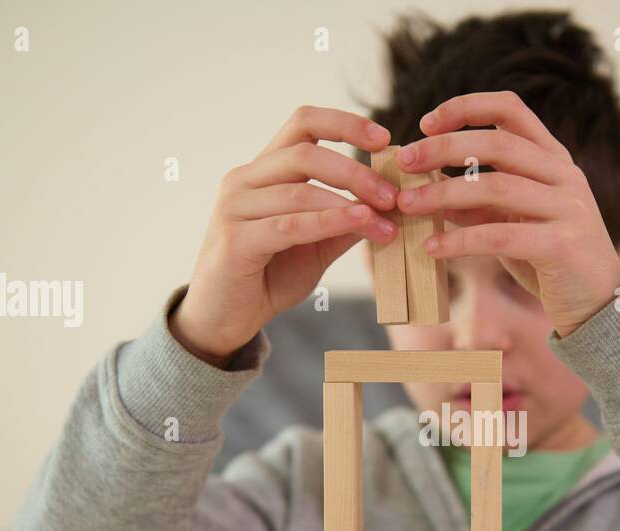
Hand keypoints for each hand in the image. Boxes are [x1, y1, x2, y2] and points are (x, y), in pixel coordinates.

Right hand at [171, 107, 400, 365]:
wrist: (226, 318)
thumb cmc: (270, 276)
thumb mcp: (317, 245)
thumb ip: (346, 221)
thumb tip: (390, 203)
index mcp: (264, 170)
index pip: (303, 123)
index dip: (344, 123)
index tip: (384, 138)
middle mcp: (244, 179)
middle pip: (305, 154)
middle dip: (356, 171)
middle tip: (393, 196)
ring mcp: (234, 208)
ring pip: (299, 191)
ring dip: (350, 202)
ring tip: (386, 220)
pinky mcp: (234, 241)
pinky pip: (288, 225)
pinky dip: (328, 222)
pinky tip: (359, 223)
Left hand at [392, 90, 619, 335]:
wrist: (600, 304)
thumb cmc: (551, 261)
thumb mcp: (513, 224)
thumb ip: (478, 206)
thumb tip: (427, 190)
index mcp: (554, 159)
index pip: (510, 110)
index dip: (465, 107)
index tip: (425, 123)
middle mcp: (564, 175)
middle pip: (497, 143)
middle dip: (443, 148)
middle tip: (404, 161)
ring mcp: (568, 207)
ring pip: (495, 187)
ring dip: (443, 194)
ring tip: (408, 204)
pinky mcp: (562, 245)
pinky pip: (501, 235)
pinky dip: (461, 240)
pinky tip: (433, 247)